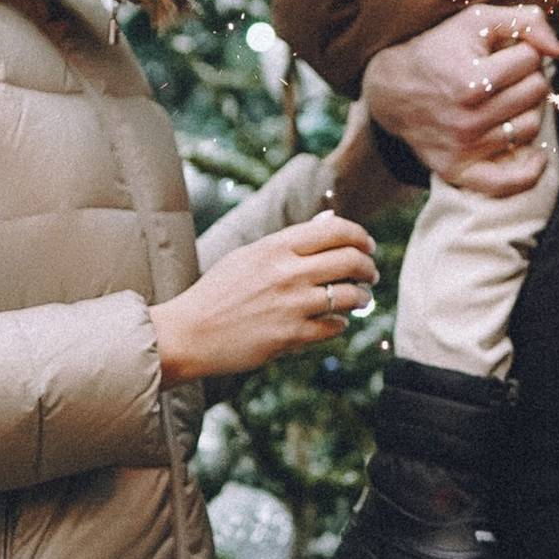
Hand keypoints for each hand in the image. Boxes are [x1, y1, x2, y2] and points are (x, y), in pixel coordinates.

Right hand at [153, 213, 377, 383]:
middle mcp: (287, 273)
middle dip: (369, 267)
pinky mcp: (292, 336)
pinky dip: (341, 323)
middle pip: (351, 260)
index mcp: (275, 247)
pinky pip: (335, 327)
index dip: (360, 236)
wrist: (188, 334)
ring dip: (362, 298)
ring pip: (351, 296)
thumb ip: (290, 240)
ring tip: (359, 299)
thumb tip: (330, 222)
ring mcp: (292, 306)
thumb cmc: (217, 293)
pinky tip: (335, 322)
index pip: (336, 230)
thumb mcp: (249, 256)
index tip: (366, 245)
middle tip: (370, 274)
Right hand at [362, 2, 558, 196]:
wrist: (391, 88)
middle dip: (527, 76)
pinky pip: (506, 183)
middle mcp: (467, 119)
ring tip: (506, 99)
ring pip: (530, 126)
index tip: (505, 52)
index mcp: (471, 81)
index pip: (531, 60)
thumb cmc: (438, 50)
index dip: (523, 50)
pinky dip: (529, 172)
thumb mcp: (475, 20)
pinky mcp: (457, 170)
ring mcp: (463, 148)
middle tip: (507, 74)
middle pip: (536, 92)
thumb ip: (523, 21)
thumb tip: (557, 50)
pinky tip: (538, 157)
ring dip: (526, 110)